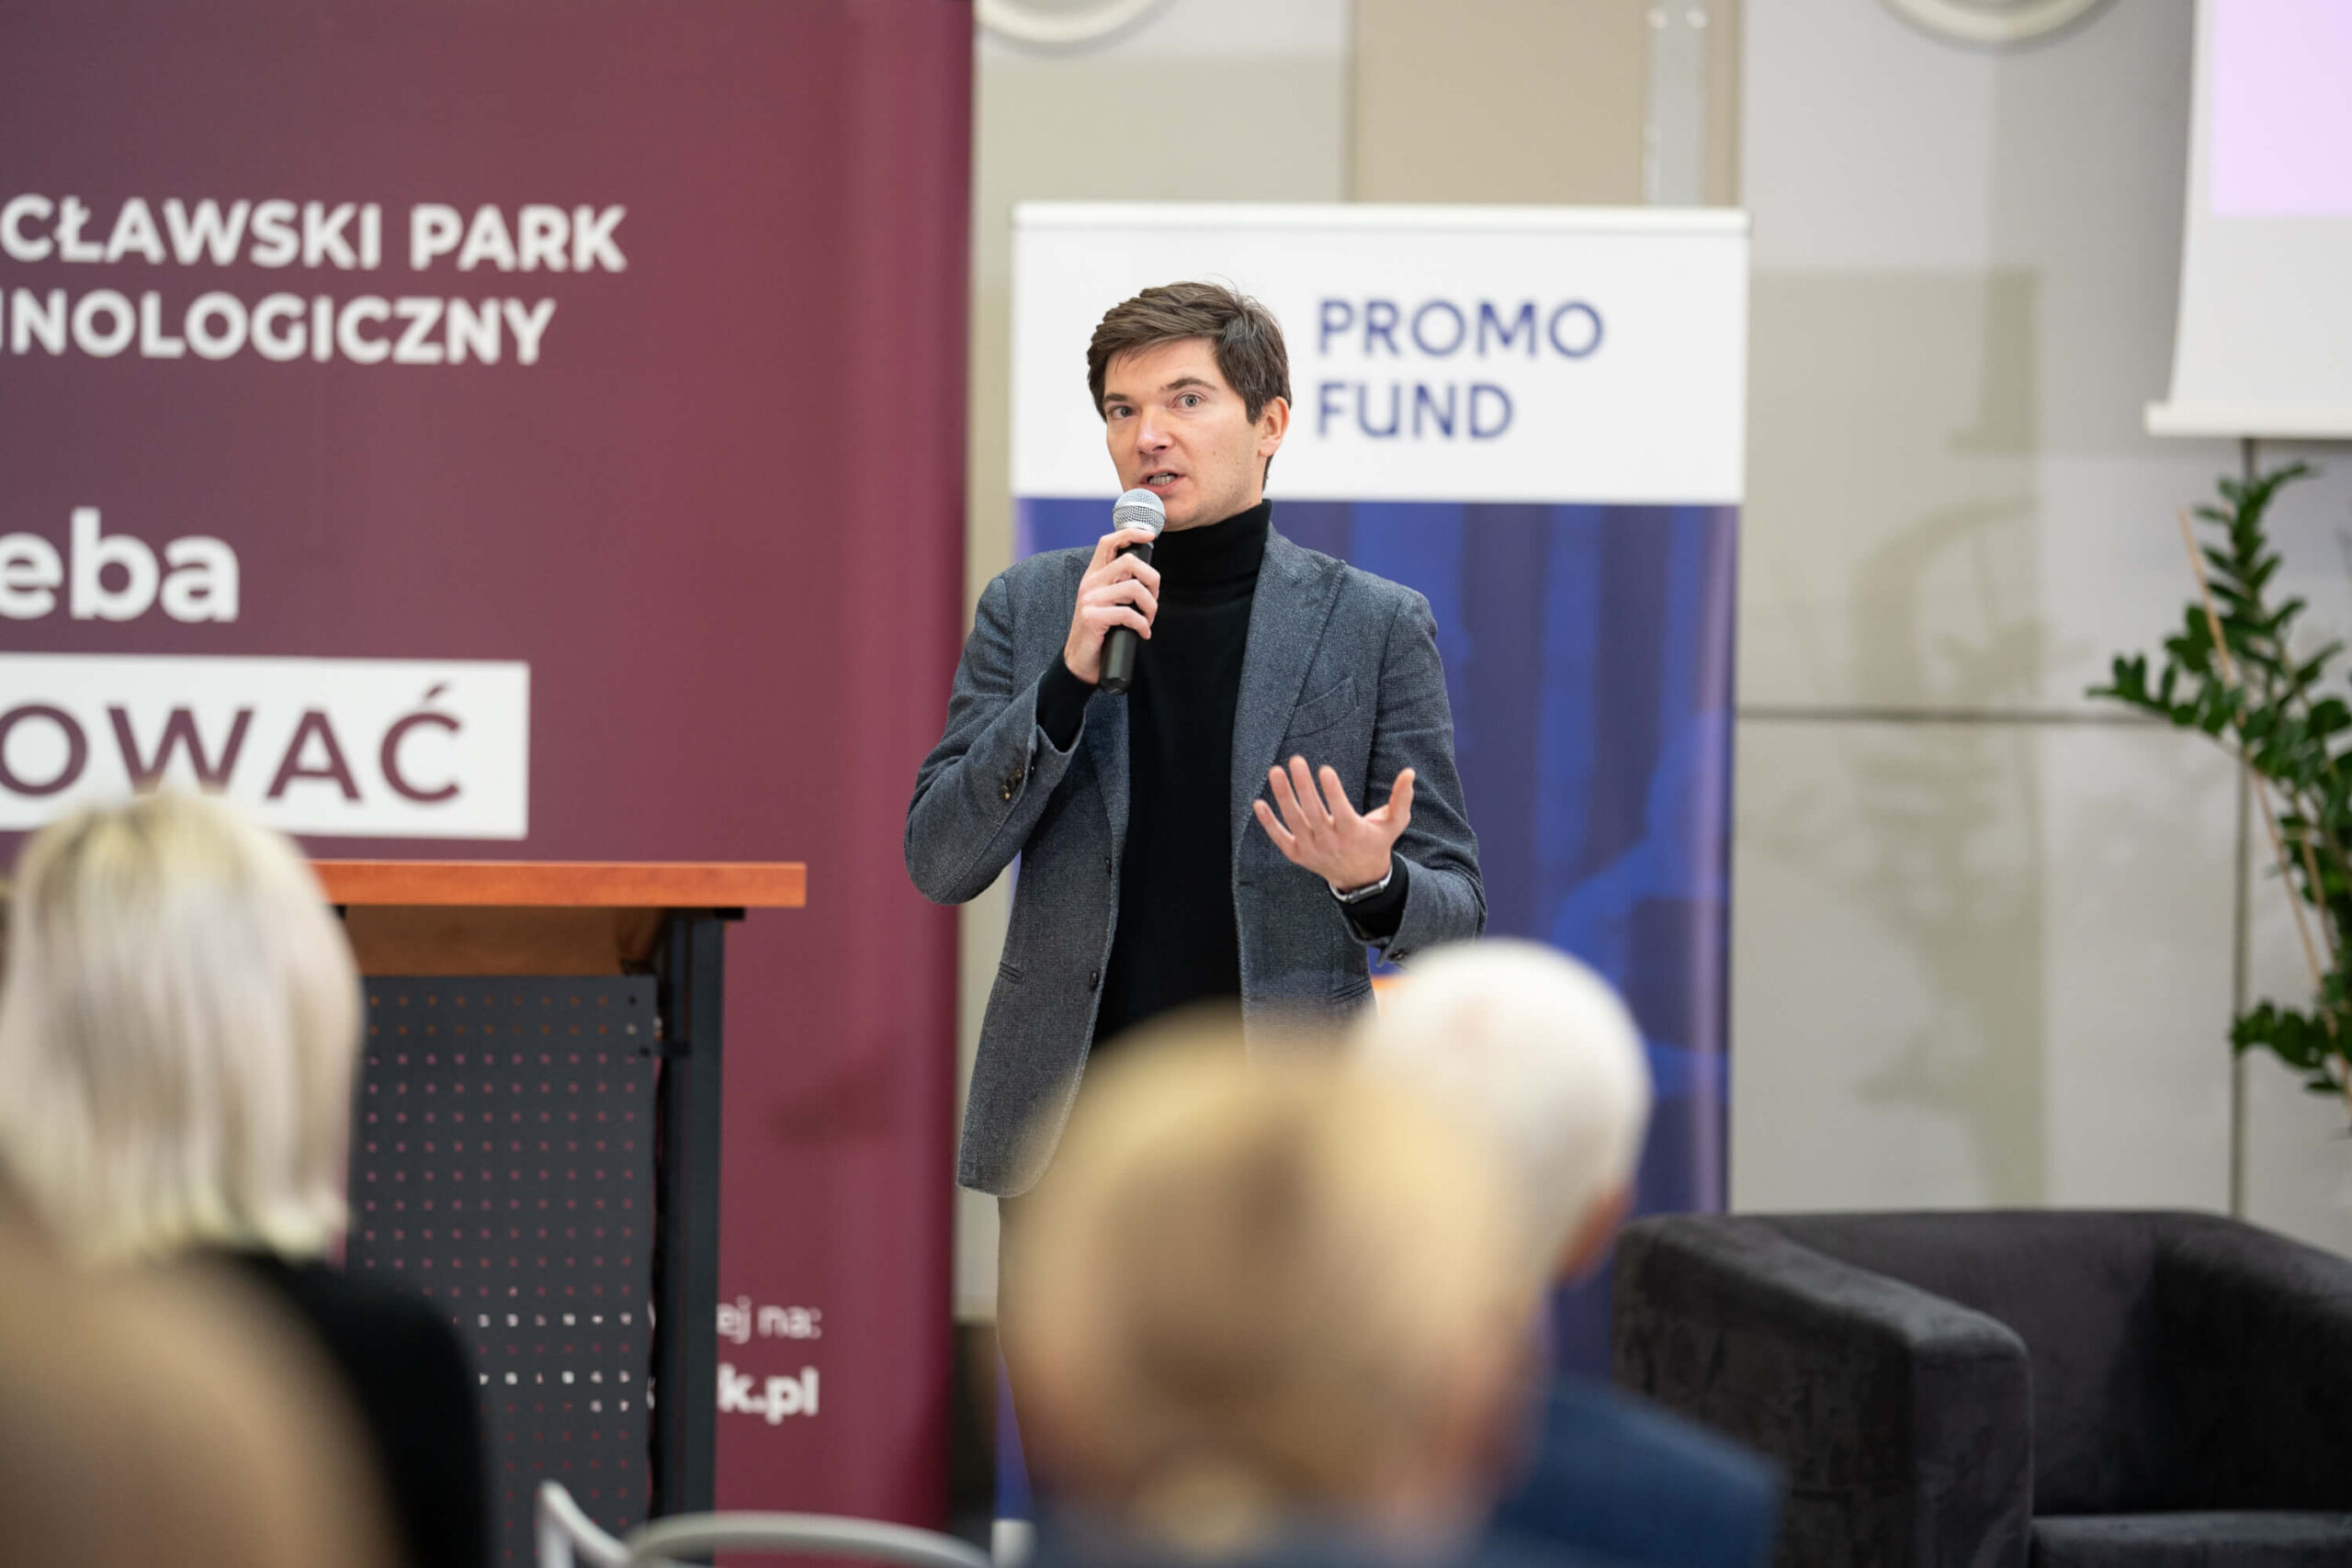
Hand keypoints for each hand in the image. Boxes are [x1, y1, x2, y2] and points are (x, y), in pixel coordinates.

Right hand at [1062, 525, 1161, 684]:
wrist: (1081, 661)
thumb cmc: (1100, 633)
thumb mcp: (1107, 603)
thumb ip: (1120, 586)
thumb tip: (1148, 577)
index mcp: (1094, 576)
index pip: (1108, 543)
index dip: (1130, 533)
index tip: (1150, 536)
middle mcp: (1090, 583)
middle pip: (1130, 562)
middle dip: (1152, 580)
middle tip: (1153, 600)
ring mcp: (1090, 599)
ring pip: (1134, 588)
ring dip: (1151, 607)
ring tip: (1149, 620)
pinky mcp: (1092, 617)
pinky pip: (1129, 614)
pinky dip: (1143, 625)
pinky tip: (1144, 633)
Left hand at [1253, 759, 1415, 889]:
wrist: (1359, 877)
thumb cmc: (1376, 841)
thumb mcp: (1394, 823)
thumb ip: (1401, 798)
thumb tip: (1409, 772)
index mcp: (1354, 833)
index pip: (1341, 811)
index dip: (1332, 791)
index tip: (1325, 770)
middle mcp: (1331, 843)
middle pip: (1313, 813)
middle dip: (1303, 786)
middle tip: (1296, 760)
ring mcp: (1312, 849)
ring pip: (1294, 821)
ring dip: (1283, 796)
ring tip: (1275, 771)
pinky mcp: (1298, 855)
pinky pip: (1280, 838)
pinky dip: (1269, 823)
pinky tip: (1259, 803)